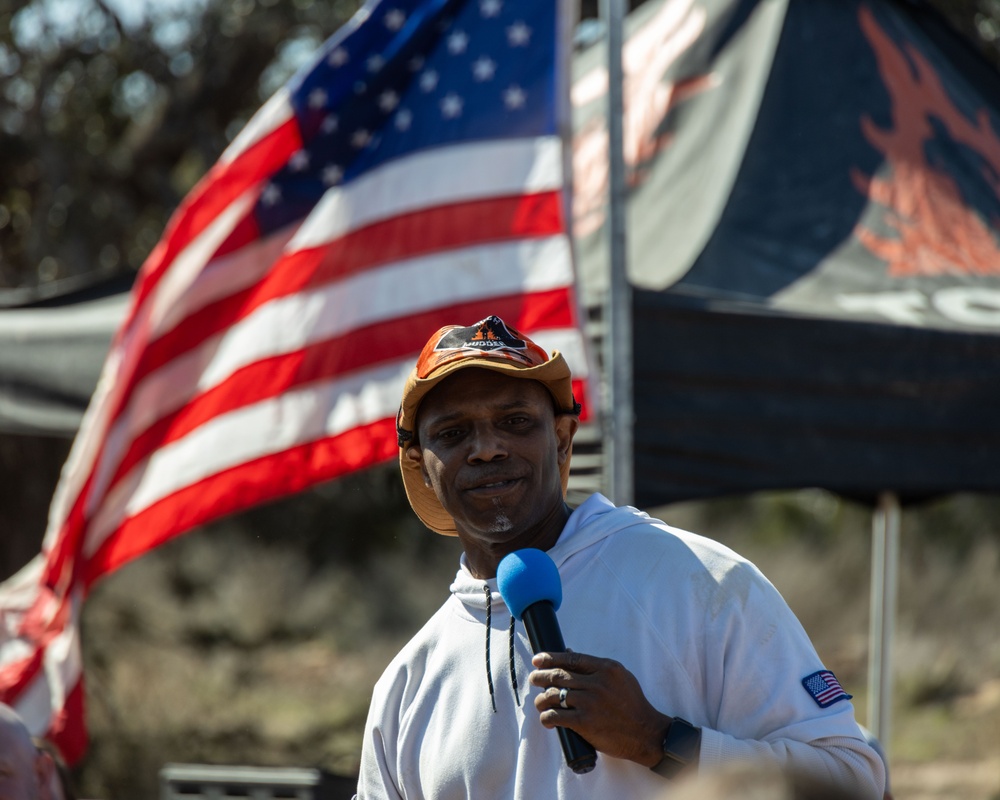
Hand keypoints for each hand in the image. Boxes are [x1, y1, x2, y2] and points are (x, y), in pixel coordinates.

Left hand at [528, 650, 671, 766]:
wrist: (645, 732)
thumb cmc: (632, 704)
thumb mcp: (620, 677)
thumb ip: (596, 666)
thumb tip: (569, 653)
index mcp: (606, 668)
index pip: (571, 658)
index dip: (550, 658)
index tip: (538, 660)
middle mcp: (597, 683)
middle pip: (559, 675)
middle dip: (541, 677)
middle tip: (534, 679)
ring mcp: (590, 702)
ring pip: (555, 695)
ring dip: (542, 699)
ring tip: (540, 702)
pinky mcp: (584, 722)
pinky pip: (556, 715)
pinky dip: (547, 717)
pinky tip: (547, 719)